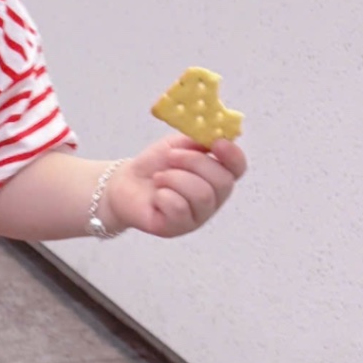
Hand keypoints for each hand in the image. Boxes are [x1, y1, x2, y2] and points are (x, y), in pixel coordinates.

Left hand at [105, 135, 246, 238]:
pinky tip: (156, 195)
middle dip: (194, 162)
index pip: (238, 168)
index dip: (233, 155)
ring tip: (159, 177)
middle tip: (171, 157)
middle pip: (223, 182)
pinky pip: (180, 209)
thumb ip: (197, 140)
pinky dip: (164, 196)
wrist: (124, 183)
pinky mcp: (176, 228)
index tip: (217, 143)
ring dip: (176, 178)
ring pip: (202, 195)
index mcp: (216, 176)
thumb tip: (216, 133)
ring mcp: (196, 217)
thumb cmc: (154, 165)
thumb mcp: (177, 145)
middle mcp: (212, 199)